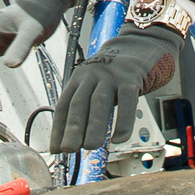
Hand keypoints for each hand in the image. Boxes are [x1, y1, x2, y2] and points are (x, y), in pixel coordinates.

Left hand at [50, 27, 184, 152]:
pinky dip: (122, 122)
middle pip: (78, 104)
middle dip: (72, 129)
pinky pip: (126, 102)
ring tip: (90, 147)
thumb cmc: (114, 74)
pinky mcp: (131, 79)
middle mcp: (91, 75)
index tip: (55, 149)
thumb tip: (74, 140)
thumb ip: (85, 106)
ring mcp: (111, 76)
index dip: (58, 128)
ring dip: (93, 127)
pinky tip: (118, 139)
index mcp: (78, 79)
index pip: (64, 105)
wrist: (139, 45)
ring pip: (99, 103)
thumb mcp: (94, 84)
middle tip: (68, 150)